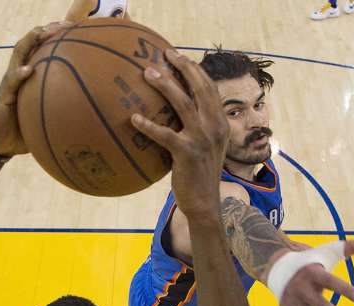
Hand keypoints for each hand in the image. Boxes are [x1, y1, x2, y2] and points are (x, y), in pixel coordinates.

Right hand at [0, 22, 68, 156]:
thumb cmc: (22, 133)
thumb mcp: (44, 118)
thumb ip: (59, 110)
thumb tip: (88, 114)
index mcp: (28, 78)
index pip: (39, 50)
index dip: (53, 37)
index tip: (72, 28)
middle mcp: (17, 75)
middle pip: (29, 44)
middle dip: (44, 31)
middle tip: (62, 25)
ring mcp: (8, 84)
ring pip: (17, 55)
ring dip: (30, 42)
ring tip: (43, 33)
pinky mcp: (2, 96)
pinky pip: (10, 82)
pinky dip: (18, 74)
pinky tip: (28, 69)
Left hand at [130, 49, 227, 218]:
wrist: (204, 202)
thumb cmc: (196, 175)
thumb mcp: (202, 148)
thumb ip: (192, 129)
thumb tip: (166, 114)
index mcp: (219, 122)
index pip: (209, 88)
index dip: (194, 69)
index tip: (177, 56)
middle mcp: (214, 126)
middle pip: (200, 87)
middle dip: (183, 67)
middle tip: (164, 55)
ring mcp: (202, 139)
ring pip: (183, 104)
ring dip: (165, 86)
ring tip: (147, 74)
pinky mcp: (187, 153)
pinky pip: (165, 135)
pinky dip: (148, 125)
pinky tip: (133, 119)